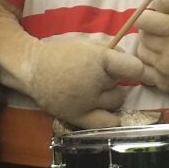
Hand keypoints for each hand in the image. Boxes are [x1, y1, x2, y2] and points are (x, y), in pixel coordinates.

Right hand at [25, 38, 146, 125]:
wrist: (32, 68)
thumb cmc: (63, 54)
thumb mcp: (88, 44)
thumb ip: (112, 50)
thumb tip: (132, 64)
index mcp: (98, 59)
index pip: (133, 68)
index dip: (136, 69)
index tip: (133, 69)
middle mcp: (94, 82)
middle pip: (122, 85)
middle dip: (114, 80)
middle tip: (98, 75)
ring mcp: (86, 102)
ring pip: (116, 102)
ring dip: (110, 96)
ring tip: (94, 90)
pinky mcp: (78, 117)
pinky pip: (106, 123)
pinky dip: (111, 117)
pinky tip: (105, 110)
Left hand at [134, 0, 168, 94]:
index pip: (145, 20)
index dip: (144, 18)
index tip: (149, 20)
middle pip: (142, 37)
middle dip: (147, 34)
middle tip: (158, 35)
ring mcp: (168, 69)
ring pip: (141, 53)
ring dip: (146, 49)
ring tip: (160, 48)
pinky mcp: (164, 84)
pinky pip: (143, 70)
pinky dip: (147, 65)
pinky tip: (159, 61)